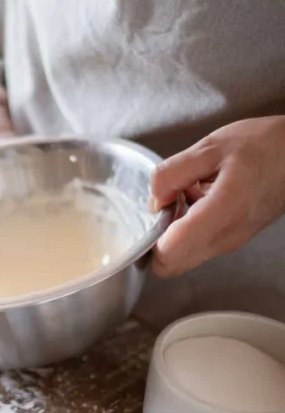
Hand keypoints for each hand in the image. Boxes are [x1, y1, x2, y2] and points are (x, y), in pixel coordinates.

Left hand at [150, 116, 284, 276]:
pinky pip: (198, 247)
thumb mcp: (210, 147)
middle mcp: (225, 238)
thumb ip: (172, 174)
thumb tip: (154, 202)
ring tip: (187, 195)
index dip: (148, 239)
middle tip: (167, 204)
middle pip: (171, 265)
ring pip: (183, 257)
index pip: (168, 254)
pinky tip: (198, 198)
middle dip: (157, 239)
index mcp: (220, 213)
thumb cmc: (264, 146)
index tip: (154, 211)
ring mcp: (230, 242)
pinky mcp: (233, 240)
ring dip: (173, 234)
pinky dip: (188, 230)